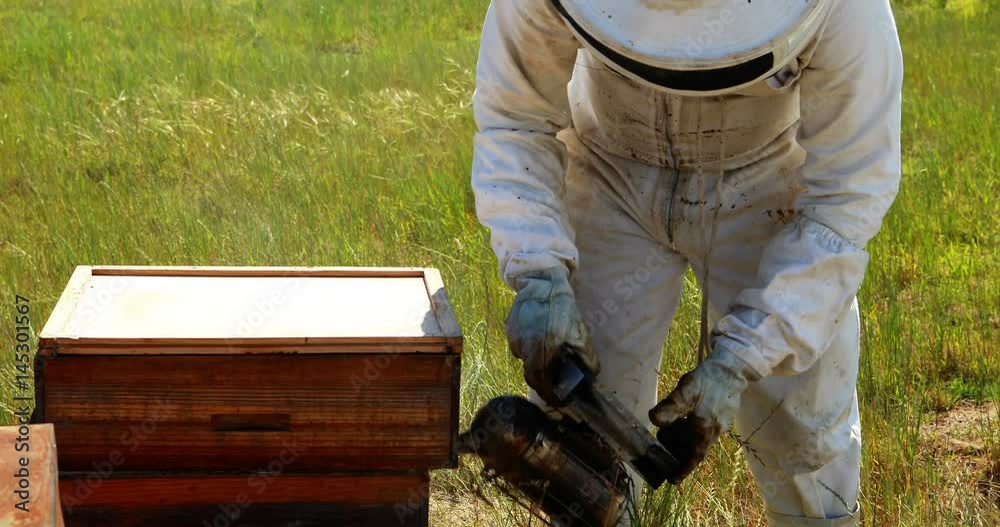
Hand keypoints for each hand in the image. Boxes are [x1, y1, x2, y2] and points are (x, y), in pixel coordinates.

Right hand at [505, 266, 597, 404]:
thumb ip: (586, 357)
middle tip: (554, 386)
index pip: (541, 381)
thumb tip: (590, 378)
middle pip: (531, 374)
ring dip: (536, 363)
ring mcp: (515, 336)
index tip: (559, 400)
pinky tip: (538, 340)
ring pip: (524, 359)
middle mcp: (527, 345)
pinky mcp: (509, 328)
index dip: (549, 394)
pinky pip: (518, 346)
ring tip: (548, 357)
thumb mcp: (580, 332)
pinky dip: (528, 349)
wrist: (542, 280)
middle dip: (543, 383)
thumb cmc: (564, 307)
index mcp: (545, 347)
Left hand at [649, 344, 759, 483]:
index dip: (682, 470)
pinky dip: (693, 435)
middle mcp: (713, 431)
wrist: (732, 369)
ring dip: (685, 444)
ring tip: (670, 437)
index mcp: (703, 427)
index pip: (692, 456)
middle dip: (680, 456)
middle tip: (665, 455)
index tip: (672, 480)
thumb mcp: (686, 389)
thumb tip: (654, 420)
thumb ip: (671, 406)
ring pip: (700, 442)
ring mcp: (720, 426)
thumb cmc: (706, 379)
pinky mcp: (723, 418)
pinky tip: (685, 424)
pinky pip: (705, 433)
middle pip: (694, 451)